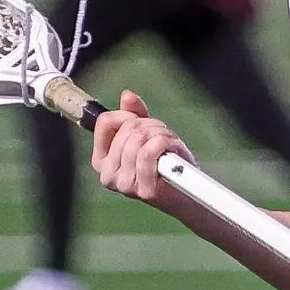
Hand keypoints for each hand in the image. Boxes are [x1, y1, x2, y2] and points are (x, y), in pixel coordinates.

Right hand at [92, 90, 195, 208]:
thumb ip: (136, 115)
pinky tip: (173, 151)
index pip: (105, 122)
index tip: (142, 122)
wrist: (188, 194)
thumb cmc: (167, 164)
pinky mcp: (144, 190)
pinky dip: (167, 144)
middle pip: (127, 129)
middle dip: (152, 126)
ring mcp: (124, 185)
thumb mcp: (149, 134)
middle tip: (164, 137)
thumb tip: (127, 95)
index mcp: (102, 161)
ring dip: (162, 135)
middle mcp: (108, 175)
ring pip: (140, 138)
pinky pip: (151, 151)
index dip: (128, 115)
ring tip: (170, 145)